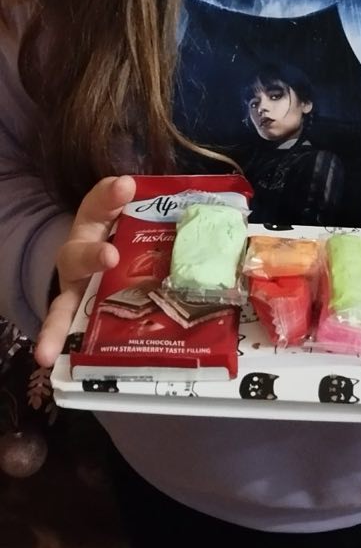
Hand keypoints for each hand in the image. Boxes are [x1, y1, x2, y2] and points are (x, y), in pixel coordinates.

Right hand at [35, 175, 135, 367]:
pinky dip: (60, 346)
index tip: (125, 187)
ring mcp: (75, 292)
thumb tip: (129, 184)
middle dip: (92, 257)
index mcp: (92, 225)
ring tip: (45, 351)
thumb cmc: (115, 234)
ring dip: (55, 328)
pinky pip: (70, 334)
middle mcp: (78, 258)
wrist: (98, 261)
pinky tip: (52, 363)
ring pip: (62, 309)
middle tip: (110, 257)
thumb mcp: (122, 214)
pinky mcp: (79, 319)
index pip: (99, 204)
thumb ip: (123, 200)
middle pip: (77, 257)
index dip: (111, 196)